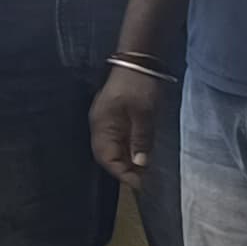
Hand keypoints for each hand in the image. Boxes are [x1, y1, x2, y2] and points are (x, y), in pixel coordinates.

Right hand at [89, 61, 167, 184]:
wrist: (138, 61)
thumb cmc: (138, 85)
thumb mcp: (143, 113)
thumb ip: (141, 138)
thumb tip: (141, 163)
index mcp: (102, 125)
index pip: (106, 157)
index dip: (121, 172)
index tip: (140, 184)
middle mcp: (100, 126)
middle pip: (107, 156)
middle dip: (124, 170)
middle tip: (145, 181)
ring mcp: (107, 122)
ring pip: (114, 150)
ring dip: (127, 162)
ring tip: (145, 173)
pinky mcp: (117, 119)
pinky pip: (120, 141)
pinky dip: (130, 151)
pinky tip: (142, 156)